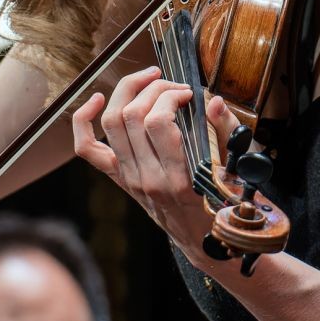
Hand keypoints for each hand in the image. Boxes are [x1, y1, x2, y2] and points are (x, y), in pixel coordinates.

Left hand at [72, 66, 236, 257]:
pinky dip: (83, 121)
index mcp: (178, 178)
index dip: (171, 96)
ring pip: (111, 122)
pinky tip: (97, 99)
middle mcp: (147, 178)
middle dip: (153, 88)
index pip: (158, 122)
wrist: (202, 238)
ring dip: (127, 92)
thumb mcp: (236, 170)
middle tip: (173, 86)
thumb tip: (213, 101)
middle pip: (132, 115)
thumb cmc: (220, 204)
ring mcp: (129, 177)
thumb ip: (227, 132)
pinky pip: (87, 148)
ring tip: (149, 81)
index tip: (189, 94)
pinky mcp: (119, 176)